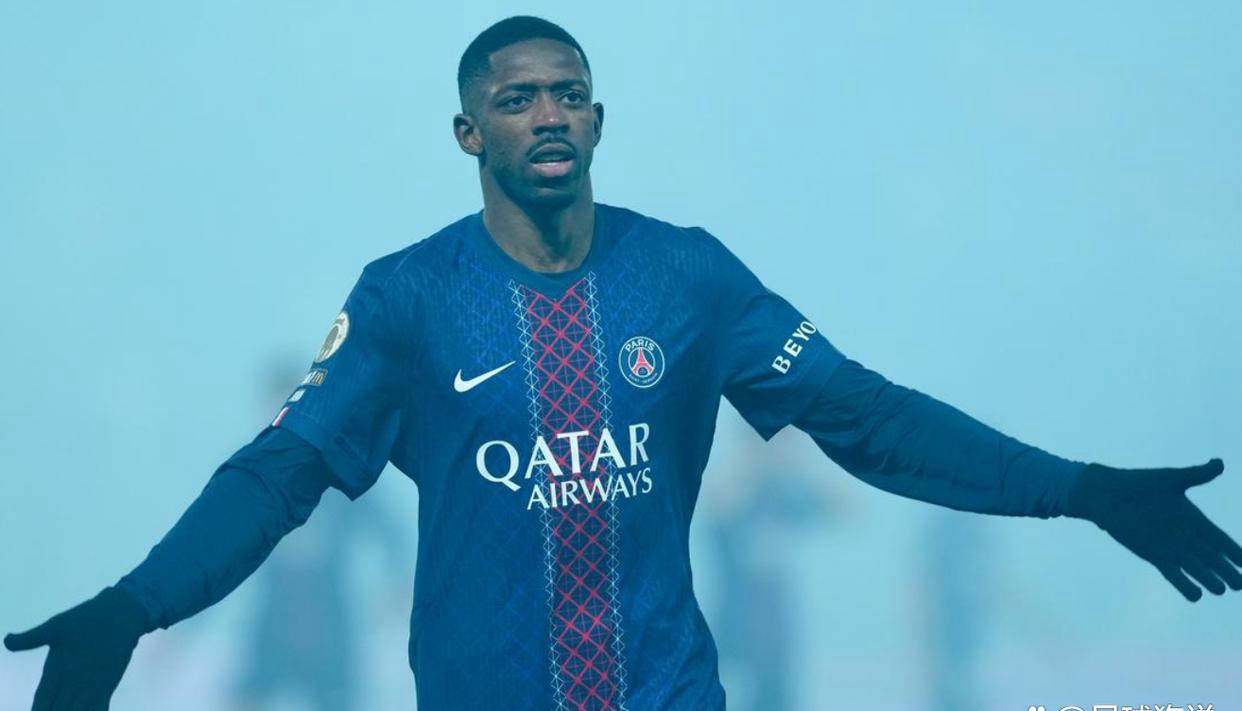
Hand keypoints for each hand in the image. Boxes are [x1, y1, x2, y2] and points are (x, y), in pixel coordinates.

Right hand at [4, 586, 153, 709]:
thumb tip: (6, 640)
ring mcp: (89, 684)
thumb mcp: (55, 628)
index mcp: (53, 672)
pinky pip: (99, 704)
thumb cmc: (85, 618)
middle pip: (58, 708)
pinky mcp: (108, 683)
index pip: (42, 699)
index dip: (39, 710)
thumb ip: (32, 638)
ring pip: (77, 709)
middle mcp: (69, 683)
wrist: (119, 612)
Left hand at [1066, 458, 1241, 601]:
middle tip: (1239, 584)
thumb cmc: (1137, 483)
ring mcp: (1170, 547)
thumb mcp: (1170, 479)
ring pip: (1195, 568)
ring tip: (1221, 590)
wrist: (1106, 495)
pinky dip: (1184, 584)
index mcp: (1193, 519)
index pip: (1220, 539)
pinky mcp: (1154, 556)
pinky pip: (1173, 574)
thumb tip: (1220, 463)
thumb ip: (1197, 475)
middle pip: (1212, 558)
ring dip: (1208, 579)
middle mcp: (1185, 536)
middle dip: (1227, 570)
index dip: (1234, 552)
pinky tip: (1196, 596)